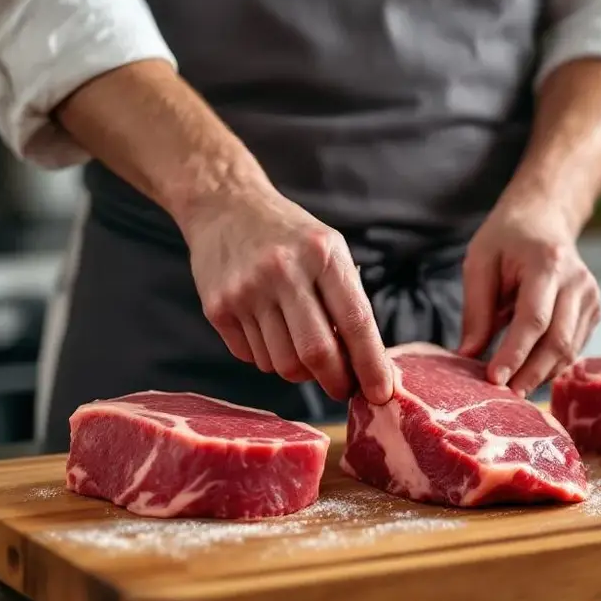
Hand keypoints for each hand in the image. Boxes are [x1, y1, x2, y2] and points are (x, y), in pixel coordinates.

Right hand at [180, 184, 393, 404]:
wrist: (224, 206)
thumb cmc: (290, 236)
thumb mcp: (329, 250)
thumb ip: (349, 302)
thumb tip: (372, 366)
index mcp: (323, 254)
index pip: (355, 322)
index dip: (371, 365)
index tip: (382, 393)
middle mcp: (284, 271)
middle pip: (317, 353)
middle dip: (336, 381)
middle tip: (342, 388)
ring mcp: (246, 291)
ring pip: (283, 364)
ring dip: (301, 371)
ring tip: (302, 347)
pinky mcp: (218, 308)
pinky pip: (254, 358)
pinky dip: (270, 357)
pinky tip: (270, 330)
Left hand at [458, 198, 600, 395]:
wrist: (544, 218)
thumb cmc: (507, 238)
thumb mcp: (479, 262)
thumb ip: (477, 310)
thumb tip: (469, 356)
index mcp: (548, 263)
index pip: (534, 318)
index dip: (515, 353)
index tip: (494, 379)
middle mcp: (578, 281)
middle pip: (558, 341)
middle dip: (531, 374)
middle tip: (504, 397)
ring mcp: (591, 297)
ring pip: (569, 351)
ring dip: (541, 375)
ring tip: (513, 389)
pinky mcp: (594, 311)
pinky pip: (574, 348)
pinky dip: (551, 365)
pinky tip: (529, 372)